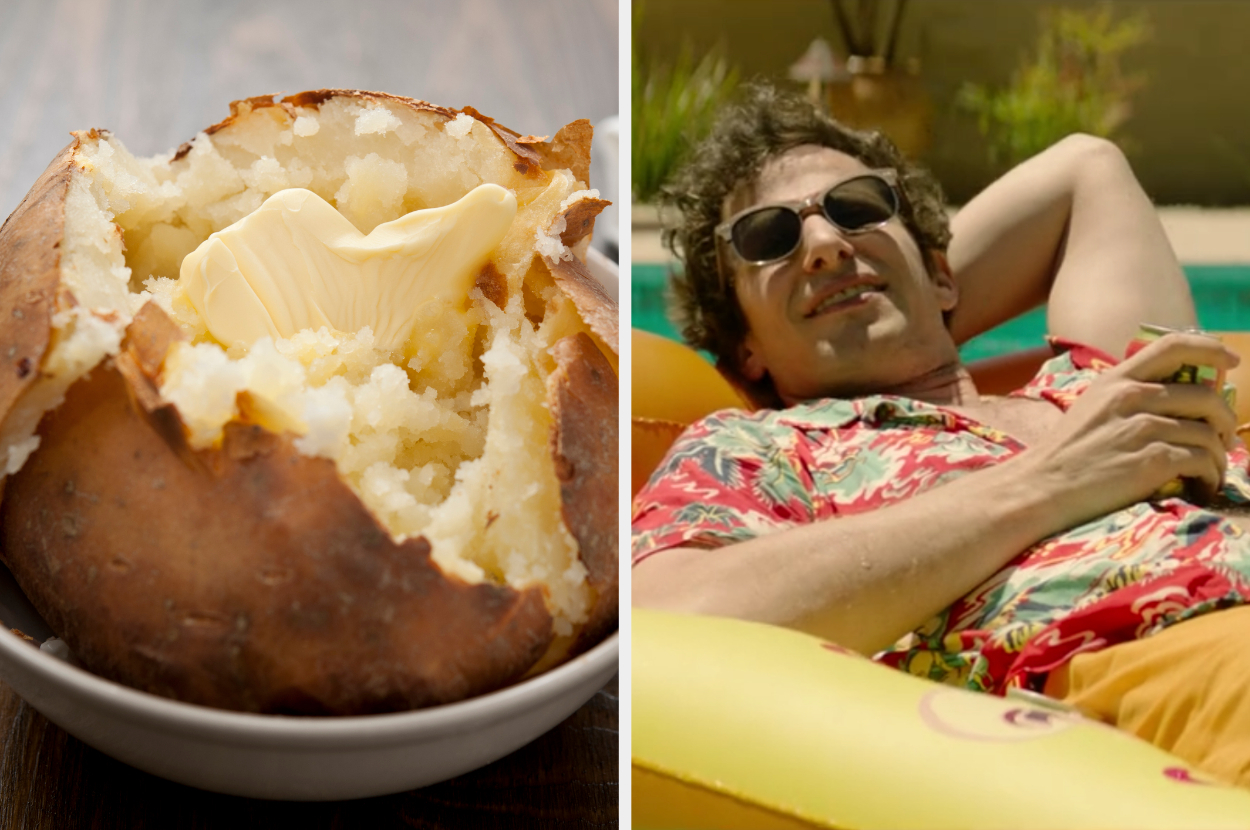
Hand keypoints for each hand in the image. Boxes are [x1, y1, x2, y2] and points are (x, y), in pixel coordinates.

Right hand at [1015, 333, 1238, 530]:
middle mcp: (1131, 397)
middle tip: (1223, 438)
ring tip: (1211, 471)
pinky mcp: (1151, 461)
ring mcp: (1142, 428)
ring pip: (1208, 434)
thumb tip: (1174, 398)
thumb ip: (1127, 396)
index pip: (1174, 345)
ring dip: (1219, 456)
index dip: (1211, 349)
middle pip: (1206, 395)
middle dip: (1225, 419)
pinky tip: (1202, 486)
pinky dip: (1210, 476)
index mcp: (1116, 379)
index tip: (1231, 361)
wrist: (1040, 487)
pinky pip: (1202, 461)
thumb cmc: (1064, 454)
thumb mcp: (1091, 408)